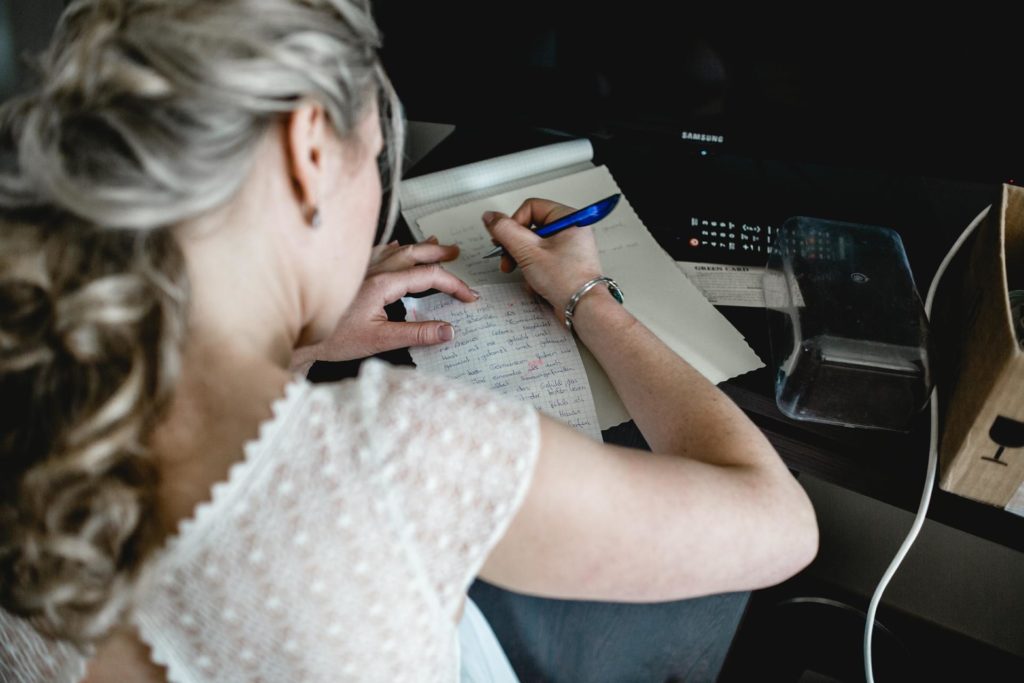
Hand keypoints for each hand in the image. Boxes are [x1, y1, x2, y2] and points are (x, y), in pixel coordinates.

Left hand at [291, 237, 477, 370]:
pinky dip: (394, 248)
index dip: (453, 284)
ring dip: (419, 247)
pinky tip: (395, 246)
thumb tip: (446, 331)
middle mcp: (373, 270)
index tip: (468, 296)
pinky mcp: (351, 274)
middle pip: (415, 254)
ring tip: (436, 244)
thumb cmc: (333, 339)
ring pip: (397, 250)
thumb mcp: (380, 341)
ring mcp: (361, 269)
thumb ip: (417, 334)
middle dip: (439, 254)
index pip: (429, 276)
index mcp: (384, 283)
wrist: (300, 337)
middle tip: (456, 254)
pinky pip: (377, 252)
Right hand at [482, 198, 603, 321]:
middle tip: (508, 258)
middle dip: (516, 246)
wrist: (582, 309)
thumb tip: (491, 217)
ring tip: (522, 273)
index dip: (515, 222)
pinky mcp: (564, 264)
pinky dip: (534, 271)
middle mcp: (570, 231)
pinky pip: (541, 260)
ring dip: (523, 261)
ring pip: (533, 246)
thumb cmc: (567, 280)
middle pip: (530, 228)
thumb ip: (505, 231)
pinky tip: (535, 283)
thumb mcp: (528, 252)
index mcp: (568, 219)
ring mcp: (568, 248)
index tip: (507, 239)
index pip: (531, 207)